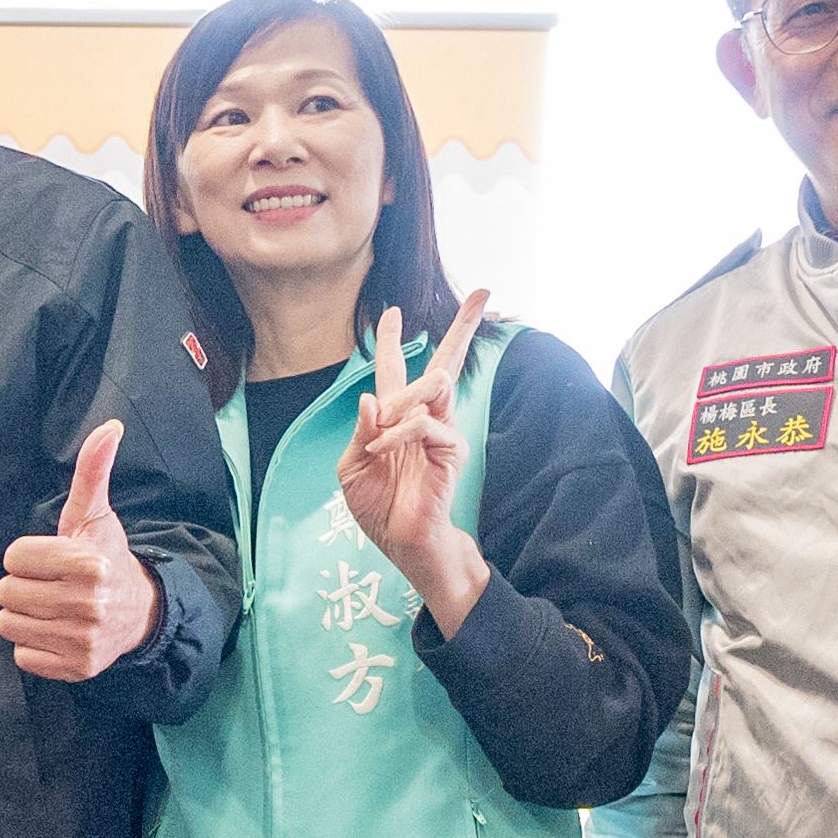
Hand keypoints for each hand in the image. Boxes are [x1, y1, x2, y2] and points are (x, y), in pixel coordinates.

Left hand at [0, 420, 163, 680]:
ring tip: (51, 607)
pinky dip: (33, 645)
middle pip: (6, 593)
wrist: (139, 613)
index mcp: (87, 563)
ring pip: (9, 624)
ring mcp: (82, 640)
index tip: (49, 559)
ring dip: (24, 615)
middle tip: (49, 584)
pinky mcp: (75, 668)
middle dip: (22, 586)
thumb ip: (93, 472)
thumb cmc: (105, 557)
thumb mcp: (95, 516)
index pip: (13, 559)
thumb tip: (109, 427)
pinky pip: (22, 656)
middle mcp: (87, 604)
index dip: (26, 557)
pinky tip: (56, 631)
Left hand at [336, 290, 492, 635]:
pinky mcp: (450, 449)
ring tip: (384, 427)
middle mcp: (423, 417)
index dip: (391, 341)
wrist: (401, 543)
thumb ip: (360, 432)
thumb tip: (369, 398)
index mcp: (395, 418)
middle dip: (464, 326)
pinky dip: (398, 432)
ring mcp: (441, 431)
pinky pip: (424, 423)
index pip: (395, 369)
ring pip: (435, 383)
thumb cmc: (379, 507)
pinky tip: (385, 449)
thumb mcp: (353, 468)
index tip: (391, 311)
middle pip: (445, 362)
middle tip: (485, 293)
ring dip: (402, 397)